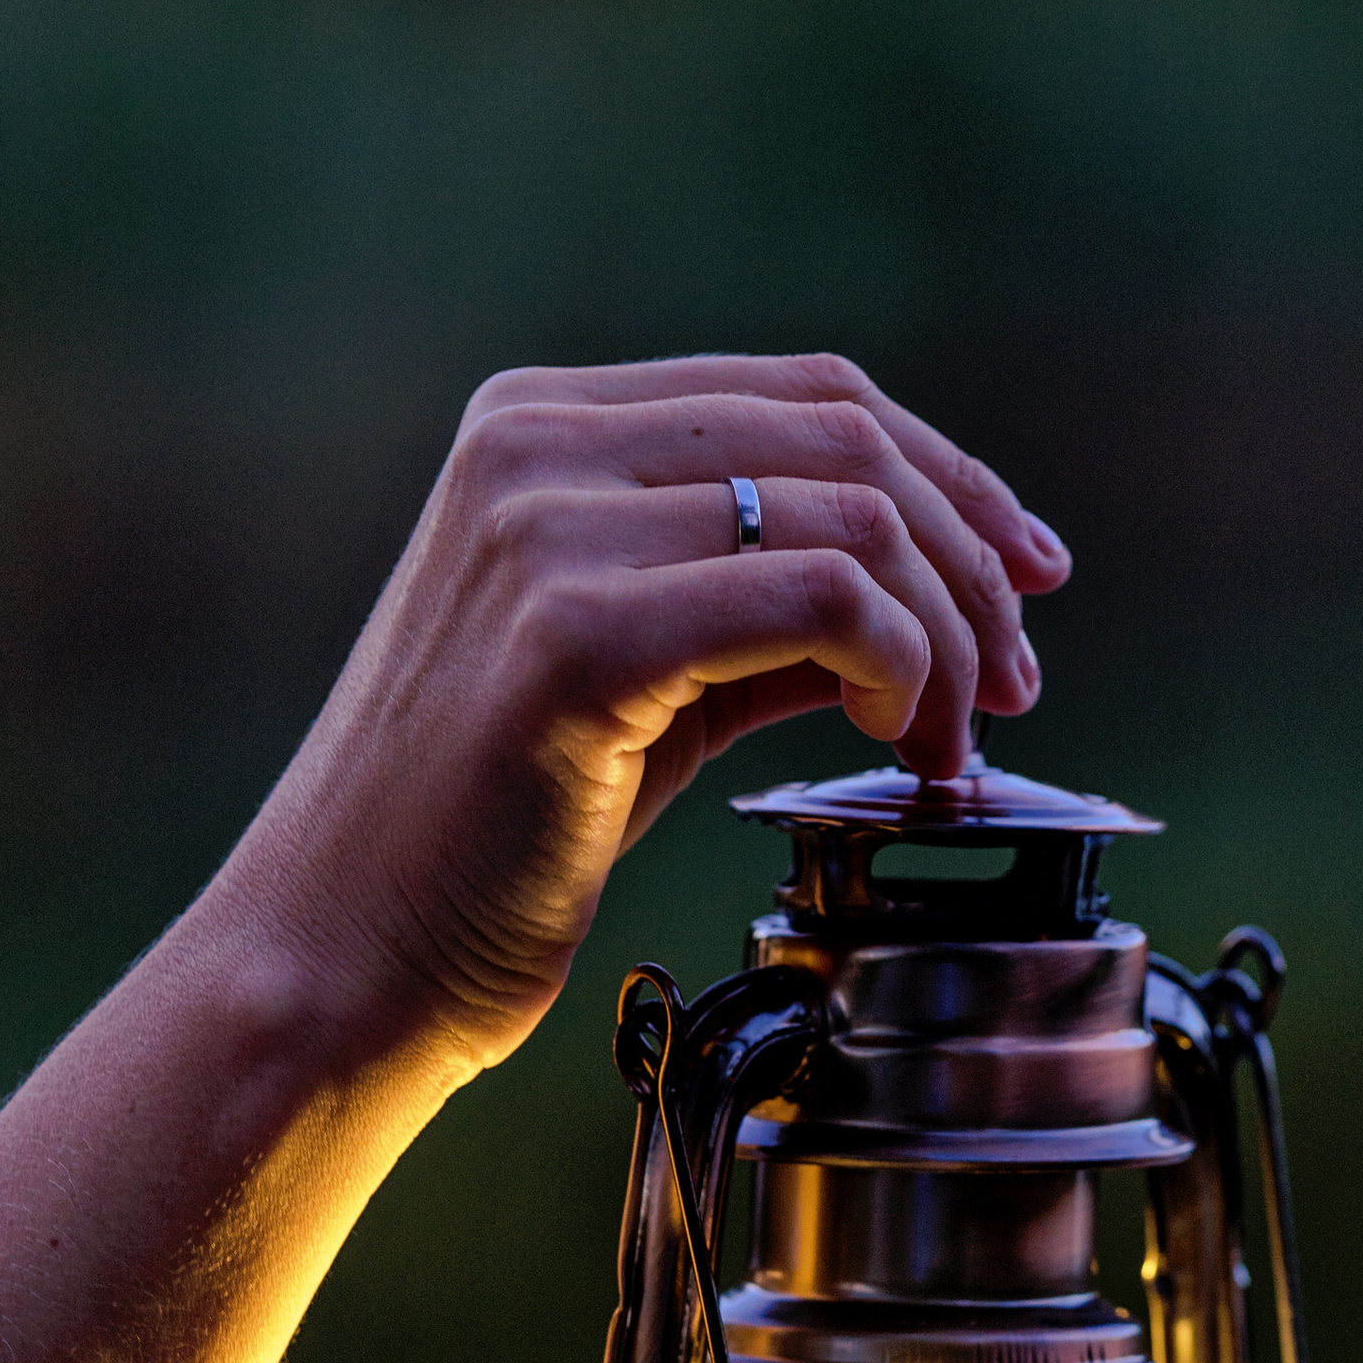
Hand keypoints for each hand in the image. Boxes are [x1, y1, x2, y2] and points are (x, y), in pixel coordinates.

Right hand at [0, 357, 1069, 1362]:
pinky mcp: (572, 631)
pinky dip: (900, 670)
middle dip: (970, 558)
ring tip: (949, 743)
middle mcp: (534, 444)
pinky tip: (897, 745)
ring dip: (946, 634)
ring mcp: (544, 525)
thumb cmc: (471, 858)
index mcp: (539, 429)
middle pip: (848, 436)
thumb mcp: (639, 695)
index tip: (1025, 580)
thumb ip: (753, 617)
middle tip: (1016, 684)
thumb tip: (917, 597)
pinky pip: (820, 601)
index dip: (951, 478)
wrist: (338, 966)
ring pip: (853, 515)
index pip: (809, 396)